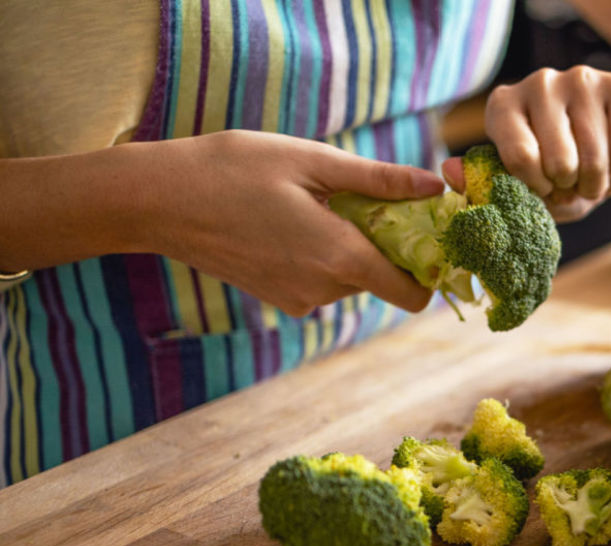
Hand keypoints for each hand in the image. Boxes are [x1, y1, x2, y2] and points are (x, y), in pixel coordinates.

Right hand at [135, 130, 442, 315]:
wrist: (157, 200)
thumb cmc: (234, 169)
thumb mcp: (314, 162)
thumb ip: (380, 180)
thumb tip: (434, 186)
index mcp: (339, 258)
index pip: (412, 293)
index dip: (430, 267)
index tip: (426, 232)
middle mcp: (322, 291)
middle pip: (383, 279)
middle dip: (387, 244)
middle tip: (363, 197)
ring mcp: (297, 300)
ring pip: (351, 278)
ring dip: (351, 245)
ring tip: (316, 202)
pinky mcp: (277, 298)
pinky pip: (322, 280)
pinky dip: (323, 254)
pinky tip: (293, 219)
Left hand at [447, 66, 610, 221]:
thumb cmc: (560, 174)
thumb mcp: (525, 188)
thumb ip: (485, 184)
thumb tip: (448, 170)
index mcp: (504, 106)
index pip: (519, 156)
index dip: (538, 187)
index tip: (545, 190)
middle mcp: (538, 83)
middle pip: (558, 160)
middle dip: (570, 187)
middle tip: (572, 184)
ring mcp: (580, 79)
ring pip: (593, 156)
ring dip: (597, 183)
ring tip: (593, 179)